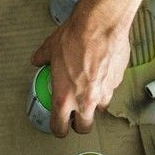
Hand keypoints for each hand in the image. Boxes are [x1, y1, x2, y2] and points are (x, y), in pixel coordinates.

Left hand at [32, 8, 130, 136]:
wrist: (100, 25)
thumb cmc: (74, 38)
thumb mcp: (50, 48)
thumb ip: (42, 58)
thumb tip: (37, 60)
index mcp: (64, 98)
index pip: (60, 127)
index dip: (58, 128)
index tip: (59, 125)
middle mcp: (85, 101)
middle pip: (84, 127)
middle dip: (79, 123)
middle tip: (76, 113)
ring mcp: (104, 93)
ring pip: (100, 109)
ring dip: (94, 104)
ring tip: (89, 88)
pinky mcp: (117, 82)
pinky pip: (110, 90)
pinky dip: (105, 85)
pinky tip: (101, 71)